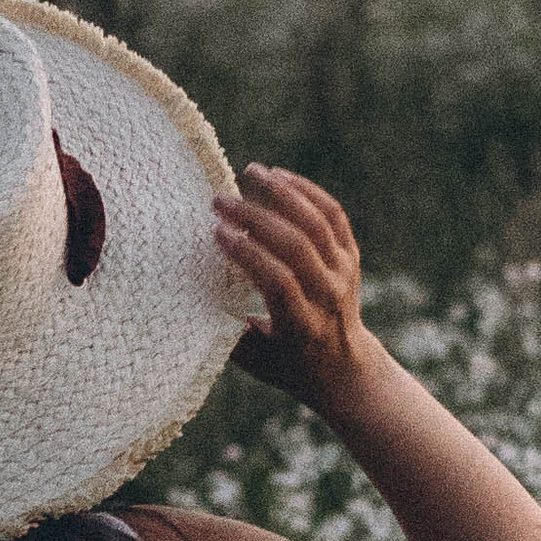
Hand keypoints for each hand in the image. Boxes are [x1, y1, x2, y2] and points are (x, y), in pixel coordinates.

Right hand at [213, 166, 385, 421]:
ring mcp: (343, 273)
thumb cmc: (287, 365)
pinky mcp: (351, 257)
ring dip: (282, 192)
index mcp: (302, 325)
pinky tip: (280, 176)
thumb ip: (226, 332)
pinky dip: (308, 191)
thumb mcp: (254, 360)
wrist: (345, 369)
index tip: (216, 232)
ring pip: (317, 222)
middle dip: (255, 217)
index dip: (248, 253)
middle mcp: (328, 296)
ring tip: (251, 171)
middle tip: (220, 200)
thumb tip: (189, 296)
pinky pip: (333, 215)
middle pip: (296, 245)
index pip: (278, 280)